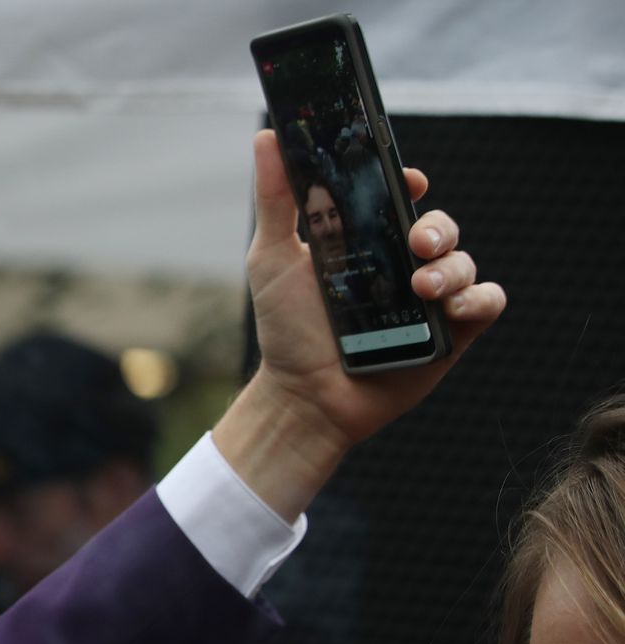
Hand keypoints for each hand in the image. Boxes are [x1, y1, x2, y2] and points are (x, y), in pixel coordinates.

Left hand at [214, 129, 506, 520]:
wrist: (304, 398)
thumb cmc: (287, 329)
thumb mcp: (273, 259)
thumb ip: (277, 199)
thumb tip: (266, 135)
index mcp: (365, 241)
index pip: (399, 198)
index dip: (408, 182)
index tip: (406, 180)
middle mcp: (401, 264)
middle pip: (439, 226)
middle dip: (436, 227)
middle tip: (416, 241)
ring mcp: (429, 298)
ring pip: (465, 261)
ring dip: (452, 267)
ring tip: (421, 286)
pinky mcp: (452, 333)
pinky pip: (487, 301)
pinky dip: (477, 299)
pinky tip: (451, 308)